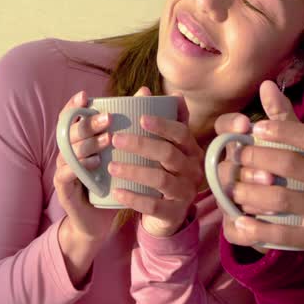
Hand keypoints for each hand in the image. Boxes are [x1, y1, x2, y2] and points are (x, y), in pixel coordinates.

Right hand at [53, 90, 118, 283]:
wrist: (98, 222)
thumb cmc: (111, 183)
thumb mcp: (120, 155)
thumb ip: (130, 124)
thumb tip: (146, 93)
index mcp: (77, 142)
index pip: (70, 118)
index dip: (74, 106)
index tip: (86, 96)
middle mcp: (67, 153)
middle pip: (70, 132)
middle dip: (88, 123)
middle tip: (108, 119)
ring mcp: (63, 170)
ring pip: (69, 151)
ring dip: (88, 143)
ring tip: (107, 139)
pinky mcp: (64, 189)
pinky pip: (67, 174)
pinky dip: (80, 167)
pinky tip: (96, 163)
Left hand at [108, 91, 203, 237]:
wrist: (169, 213)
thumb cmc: (165, 171)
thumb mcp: (166, 146)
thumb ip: (156, 119)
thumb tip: (144, 90)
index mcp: (191, 150)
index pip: (181, 133)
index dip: (163, 125)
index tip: (141, 118)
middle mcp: (192, 170)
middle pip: (168, 154)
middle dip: (141, 145)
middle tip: (115, 140)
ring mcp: (185, 193)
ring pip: (160, 179)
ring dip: (133, 171)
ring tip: (111, 166)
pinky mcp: (173, 213)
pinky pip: (153, 205)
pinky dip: (134, 198)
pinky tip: (116, 192)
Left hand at [224, 81, 303, 268]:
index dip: (281, 128)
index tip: (256, 127)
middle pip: (290, 164)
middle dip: (257, 156)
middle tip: (238, 155)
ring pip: (281, 198)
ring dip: (249, 191)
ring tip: (233, 186)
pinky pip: (283, 235)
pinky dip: (257, 230)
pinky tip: (238, 222)